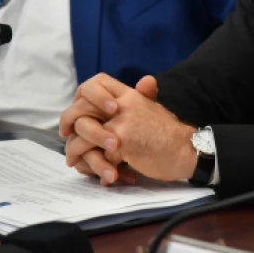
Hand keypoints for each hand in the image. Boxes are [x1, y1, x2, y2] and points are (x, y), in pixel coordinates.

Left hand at [61, 74, 196, 184]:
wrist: (188, 149)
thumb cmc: (170, 134)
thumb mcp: (153, 108)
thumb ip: (142, 97)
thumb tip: (145, 80)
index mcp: (130, 95)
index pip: (96, 82)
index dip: (81, 96)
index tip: (77, 111)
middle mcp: (124, 105)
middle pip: (82, 106)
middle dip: (68, 122)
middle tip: (65, 135)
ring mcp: (122, 123)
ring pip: (83, 131)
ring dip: (75, 148)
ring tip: (74, 159)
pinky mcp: (123, 142)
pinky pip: (96, 153)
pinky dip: (94, 166)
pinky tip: (97, 172)